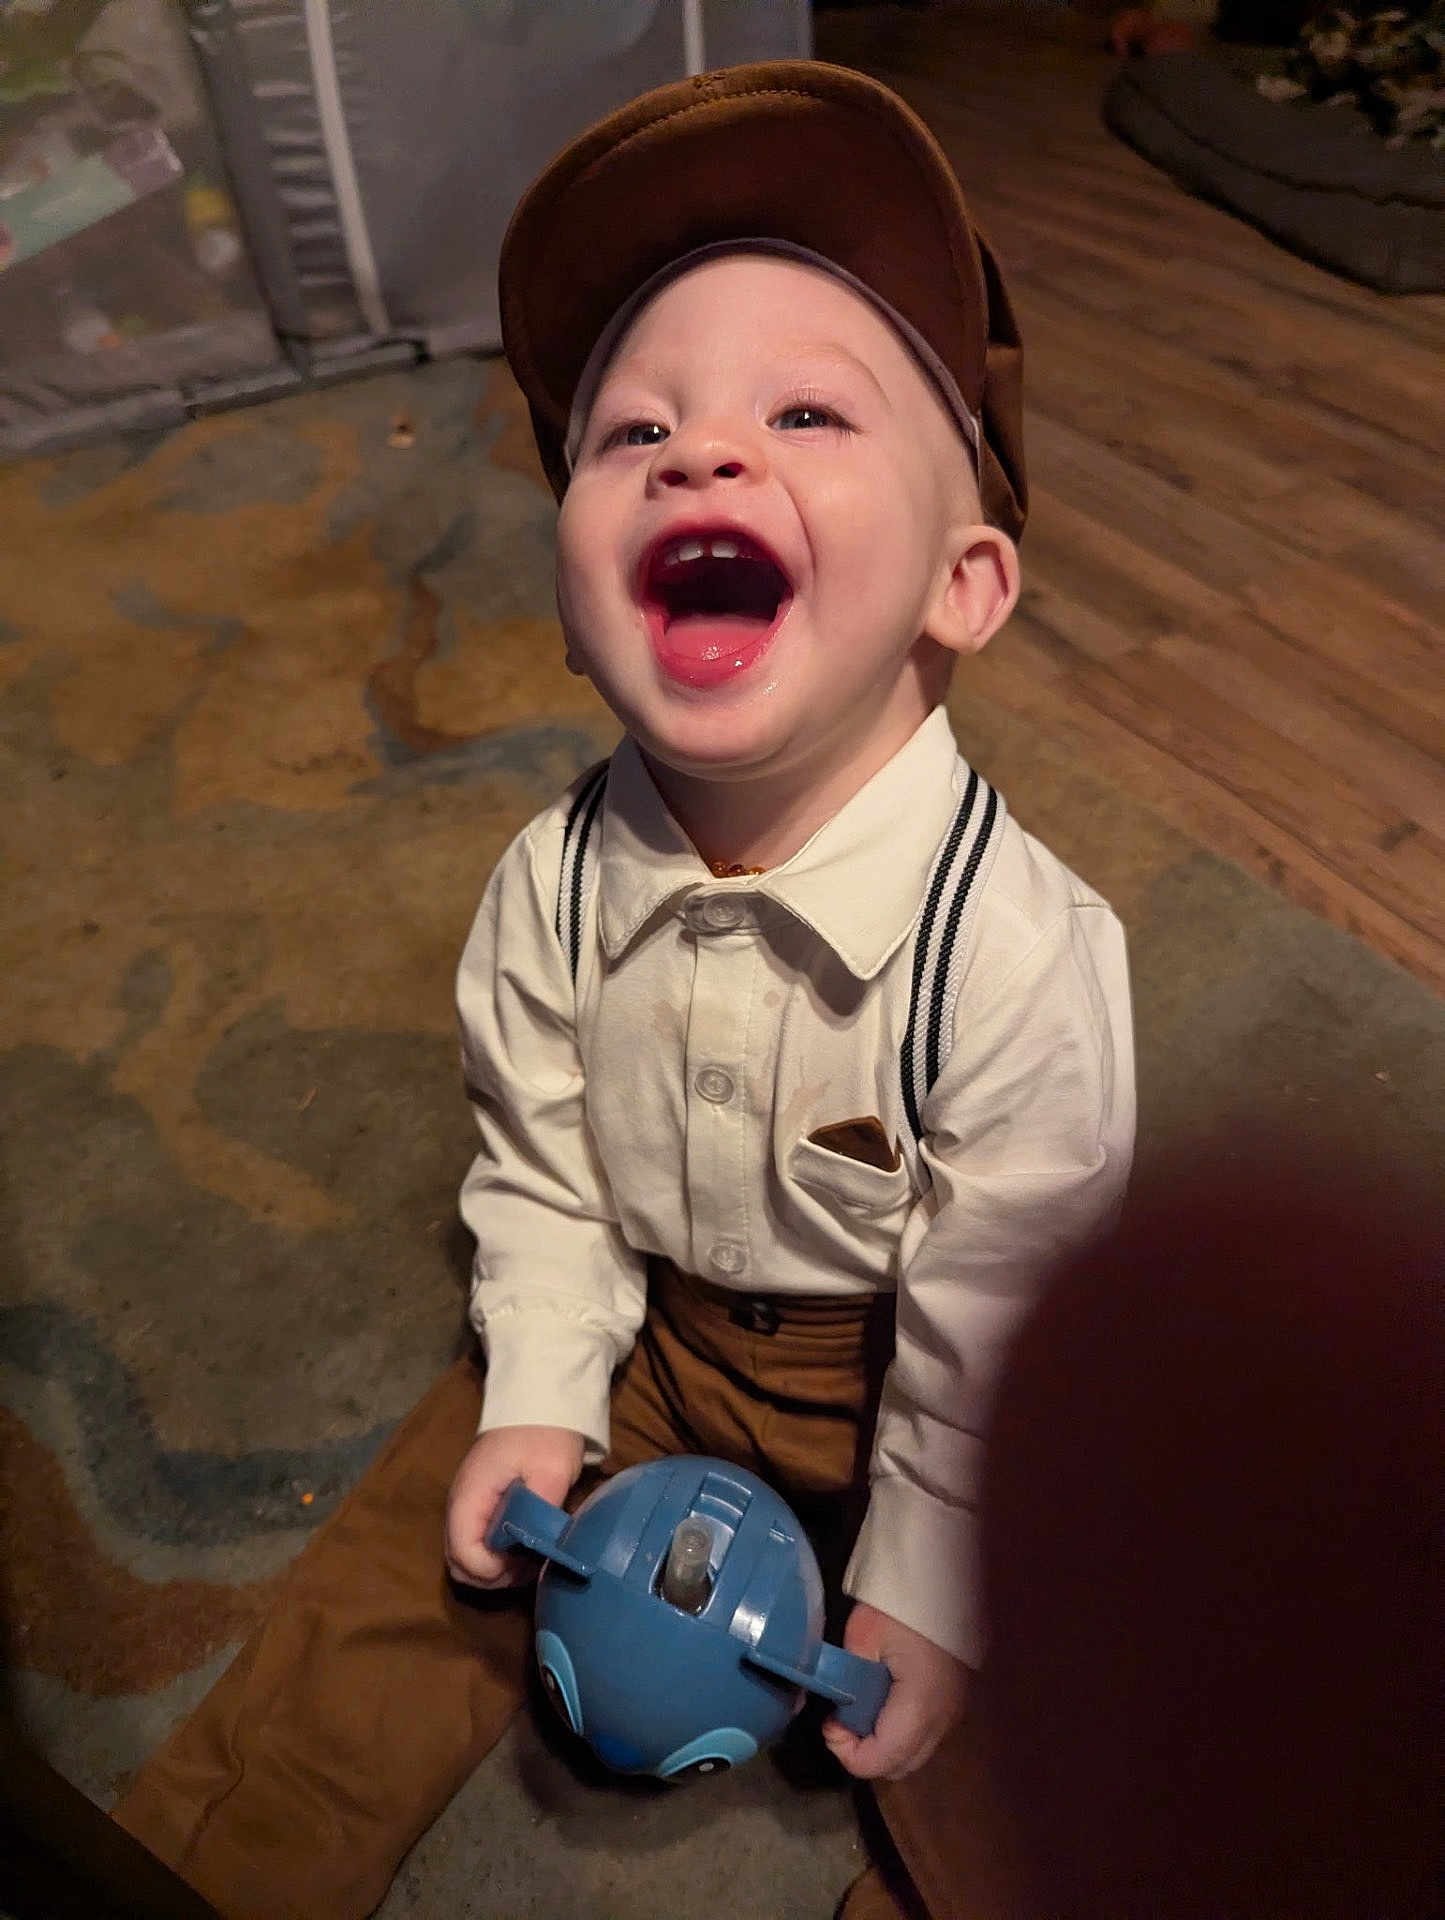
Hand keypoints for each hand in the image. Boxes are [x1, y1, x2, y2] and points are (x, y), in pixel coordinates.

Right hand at [444, 1424, 583, 1589]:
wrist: (540, 1397)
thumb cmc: (545, 1433)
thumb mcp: (551, 1471)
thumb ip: (540, 1514)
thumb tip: (538, 1551)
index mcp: (470, 1496)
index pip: (462, 1553)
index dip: (491, 1570)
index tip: (524, 1564)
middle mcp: (461, 1504)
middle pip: (459, 1562)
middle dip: (492, 1576)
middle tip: (529, 1568)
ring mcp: (468, 1503)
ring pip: (467, 1555)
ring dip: (496, 1568)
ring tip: (531, 1560)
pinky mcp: (480, 1502)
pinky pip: (478, 1541)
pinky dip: (497, 1554)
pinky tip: (526, 1546)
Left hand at [822, 1601, 970, 1779]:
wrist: (945, 1577)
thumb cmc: (901, 1606)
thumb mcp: (863, 1636)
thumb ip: (846, 1678)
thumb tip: (836, 1703)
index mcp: (919, 1708)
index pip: (880, 1761)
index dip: (847, 1753)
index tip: (830, 1722)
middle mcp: (942, 1720)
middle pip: (900, 1766)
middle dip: (865, 1753)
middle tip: (842, 1720)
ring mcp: (953, 1712)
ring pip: (915, 1754)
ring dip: (884, 1744)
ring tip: (861, 1709)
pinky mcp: (955, 1701)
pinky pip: (925, 1734)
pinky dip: (901, 1731)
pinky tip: (884, 1701)